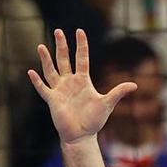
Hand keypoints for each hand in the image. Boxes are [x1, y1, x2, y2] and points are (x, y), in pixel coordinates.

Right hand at [28, 29, 137, 144]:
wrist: (82, 135)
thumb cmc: (94, 120)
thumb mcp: (108, 104)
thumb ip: (118, 92)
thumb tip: (135, 85)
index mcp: (83, 81)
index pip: (82, 58)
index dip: (81, 45)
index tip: (80, 31)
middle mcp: (70, 82)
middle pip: (64, 60)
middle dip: (62, 46)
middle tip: (58, 31)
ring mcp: (59, 90)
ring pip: (51, 70)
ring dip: (46, 59)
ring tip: (41, 46)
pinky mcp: (52, 100)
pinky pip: (43, 88)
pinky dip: (37, 81)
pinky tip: (31, 72)